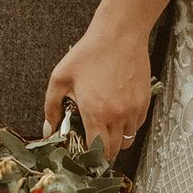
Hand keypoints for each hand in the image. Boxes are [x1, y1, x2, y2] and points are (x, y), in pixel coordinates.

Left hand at [44, 22, 151, 161]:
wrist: (120, 35)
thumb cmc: (89, 53)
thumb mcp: (60, 78)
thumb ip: (51, 107)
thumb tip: (48, 130)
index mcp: (96, 113)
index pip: (96, 150)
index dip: (89, 157)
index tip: (83, 154)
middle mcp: (118, 115)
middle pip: (113, 150)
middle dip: (102, 152)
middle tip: (92, 145)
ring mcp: (134, 110)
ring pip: (127, 139)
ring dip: (116, 140)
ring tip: (105, 129)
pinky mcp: (144, 102)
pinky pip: (137, 125)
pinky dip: (128, 126)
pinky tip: (117, 114)